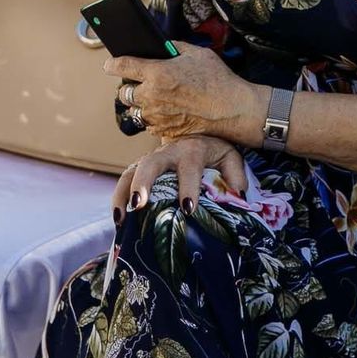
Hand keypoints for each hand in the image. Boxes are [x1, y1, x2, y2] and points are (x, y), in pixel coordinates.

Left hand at [107, 44, 265, 146]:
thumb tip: (161, 48)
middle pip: (124, 93)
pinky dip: (154, 118)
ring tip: (158, 99)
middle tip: (143, 83)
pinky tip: (169, 112)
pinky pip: (149, 124)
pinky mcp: (164, 132)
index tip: (110, 65)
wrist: (233, 110)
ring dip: (142, 104)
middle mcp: (151, 96)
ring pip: (135, 111)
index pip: (121, 66)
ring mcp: (156, 117)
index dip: (113, 64)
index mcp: (157, 73)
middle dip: (130, 87)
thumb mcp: (196, 53)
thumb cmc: (217, 80)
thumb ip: (173, 48)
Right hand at [113, 135, 247, 221]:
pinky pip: (124, 181)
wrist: (198, 137)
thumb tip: (237, 193)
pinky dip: (118, 199)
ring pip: (131, 171)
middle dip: (143, 183)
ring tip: (121, 217)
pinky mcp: (140, 169)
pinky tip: (118, 220)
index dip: (188, 187)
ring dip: (123, 193)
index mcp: (192, 150)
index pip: (189, 167)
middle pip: (151, 164)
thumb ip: (235, 173)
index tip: (188, 208)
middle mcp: (167, 153)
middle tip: (140, 205)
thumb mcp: (230, 157)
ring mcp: (150, 161)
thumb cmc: (215, 153)